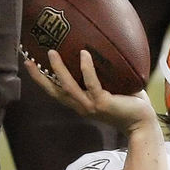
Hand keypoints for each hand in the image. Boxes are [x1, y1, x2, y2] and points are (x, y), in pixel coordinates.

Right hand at [25, 49, 155, 133]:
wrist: (141, 122)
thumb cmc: (127, 103)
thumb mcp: (109, 87)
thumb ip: (100, 73)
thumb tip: (96, 48)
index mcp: (79, 103)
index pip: (55, 91)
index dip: (41, 79)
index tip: (28, 64)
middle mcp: (81, 105)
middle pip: (55, 91)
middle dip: (40, 77)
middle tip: (29, 59)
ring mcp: (91, 105)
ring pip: (69, 87)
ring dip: (59, 70)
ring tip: (52, 53)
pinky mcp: (103, 103)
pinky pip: (92, 84)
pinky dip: (87, 69)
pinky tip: (83, 54)